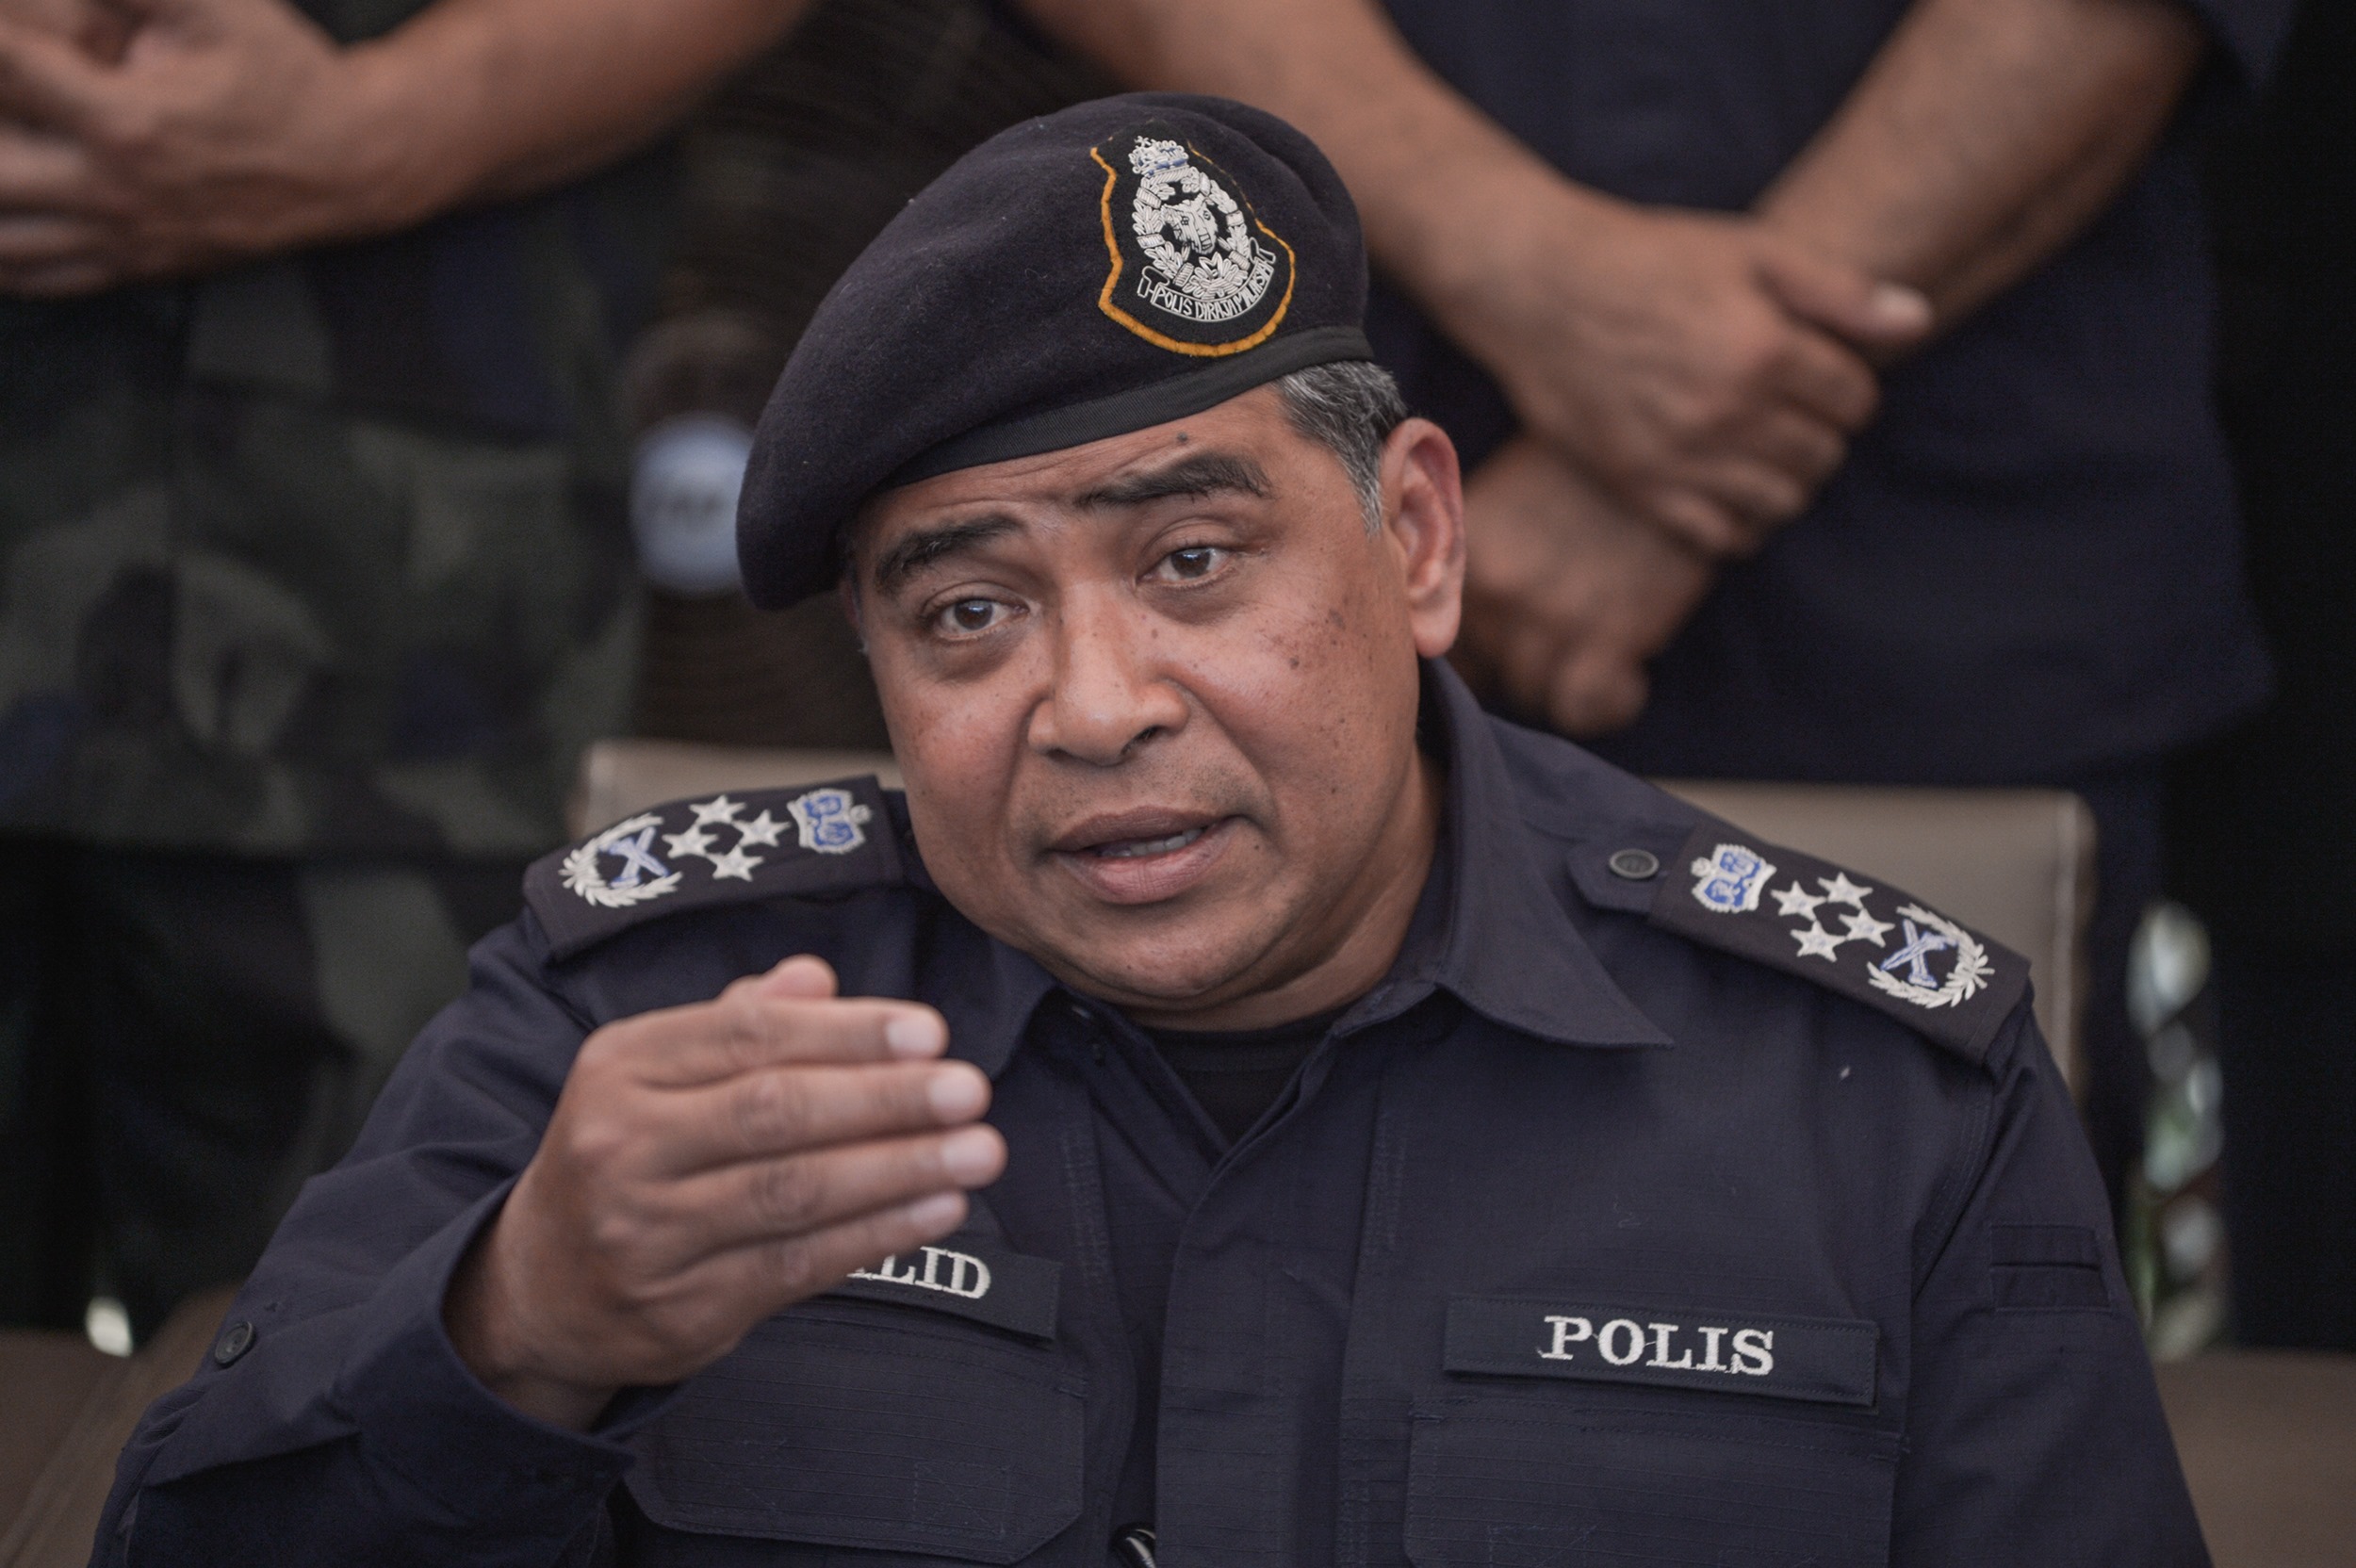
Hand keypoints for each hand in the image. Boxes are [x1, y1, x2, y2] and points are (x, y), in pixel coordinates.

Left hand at [0, 0, 401, 295]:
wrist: (354, 163)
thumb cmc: (287, 80)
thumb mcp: (218, 7)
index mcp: (126, 121)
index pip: (4, 69)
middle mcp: (114, 190)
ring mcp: (124, 237)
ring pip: (0, 239)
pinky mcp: (139, 264)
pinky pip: (37, 277)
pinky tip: (1, 214)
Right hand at [443, 955, 1007, 1430]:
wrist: (541, 1286)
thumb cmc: (631, 1152)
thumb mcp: (657, 1072)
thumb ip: (741, 1022)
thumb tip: (817, 976)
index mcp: (619, 1068)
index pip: (746, 1037)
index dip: (846, 1034)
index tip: (931, 1032)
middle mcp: (621, 1148)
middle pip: (774, 1113)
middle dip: (886, 1099)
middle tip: (971, 1089)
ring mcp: (646, 1236)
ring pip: (792, 1194)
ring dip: (899, 1170)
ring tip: (980, 1150)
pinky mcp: (682, 1310)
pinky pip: (796, 1267)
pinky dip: (876, 1235)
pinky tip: (938, 1209)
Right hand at [1436, 185, 1930, 557]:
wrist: (1538, 287)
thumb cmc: (1648, 258)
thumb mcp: (1751, 250)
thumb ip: (1839, 291)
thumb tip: (1919, 321)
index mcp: (1764, 350)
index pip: (1856, 401)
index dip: (1849, 386)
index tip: (1821, 373)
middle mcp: (1728, 413)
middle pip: (1823, 456)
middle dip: (1821, 434)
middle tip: (1792, 410)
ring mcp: (1682, 458)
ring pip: (1780, 503)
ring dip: (1787, 480)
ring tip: (1765, 449)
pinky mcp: (1640, 486)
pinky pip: (1719, 536)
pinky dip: (1741, 523)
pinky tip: (1731, 488)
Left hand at [1450, 435, 1714, 737]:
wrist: (1673, 444)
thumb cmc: (1583, 473)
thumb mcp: (1503, 499)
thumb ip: (1465, 557)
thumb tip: (1436, 624)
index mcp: (1462, 549)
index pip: (1434, 634)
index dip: (1469, 639)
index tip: (1503, 630)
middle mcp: (1496, 587)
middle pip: (1481, 667)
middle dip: (1513, 658)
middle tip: (1558, 630)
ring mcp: (1550, 616)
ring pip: (1527, 692)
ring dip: (1560, 679)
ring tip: (1595, 647)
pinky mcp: (1609, 637)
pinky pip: (1581, 709)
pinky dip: (1604, 702)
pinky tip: (1626, 674)